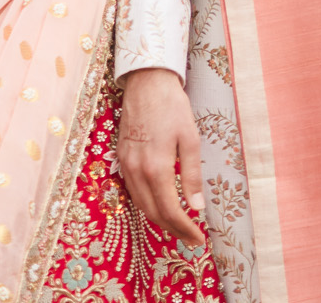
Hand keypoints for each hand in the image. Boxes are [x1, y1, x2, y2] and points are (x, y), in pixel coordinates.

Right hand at [116, 67, 204, 246]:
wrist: (146, 82)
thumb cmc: (172, 107)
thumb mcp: (191, 139)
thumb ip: (192, 175)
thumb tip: (196, 207)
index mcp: (156, 167)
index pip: (170, 210)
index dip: (185, 229)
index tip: (199, 238)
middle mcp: (137, 170)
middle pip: (153, 213)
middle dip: (173, 229)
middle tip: (191, 238)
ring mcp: (126, 165)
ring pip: (140, 204)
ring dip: (159, 219)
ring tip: (178, 226)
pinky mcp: (121, 158)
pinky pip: (132, 191)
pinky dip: (146, 204)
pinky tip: (160, 204)